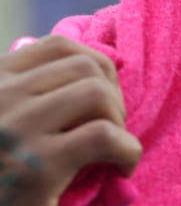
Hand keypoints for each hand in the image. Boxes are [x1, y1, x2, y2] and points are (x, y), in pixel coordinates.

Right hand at [0, 35, 141, 205]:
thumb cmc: (6, 175)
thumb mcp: (9, 119)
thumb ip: (35, 93)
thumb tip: (103, 62)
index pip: (58, 46)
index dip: (96, 65)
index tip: (102, 97)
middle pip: (85, 66)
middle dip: (112, 94)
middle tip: (110, 127)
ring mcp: (15, 130)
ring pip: (97, 93)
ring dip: (118, 119)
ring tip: (112, 147)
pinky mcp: (37, 168)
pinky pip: (104, 136)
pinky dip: (127, 150)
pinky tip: (122, 168)